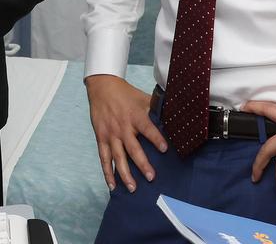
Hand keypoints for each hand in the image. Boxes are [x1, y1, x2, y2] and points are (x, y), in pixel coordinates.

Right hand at [85, 74, 167, 192]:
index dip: (155, 138)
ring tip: (133, 188)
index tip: (164, 149)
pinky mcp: (101, 138)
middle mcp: (123, 127)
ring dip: (125, 174)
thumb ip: (156, 108)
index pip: (147, 128)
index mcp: (135, 116)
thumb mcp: (142, 98)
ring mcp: (111, 135)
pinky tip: (112, 185)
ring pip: (118, 157)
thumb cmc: (126, 94)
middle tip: (151, 177)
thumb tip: (175, 116)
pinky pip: (104, 158)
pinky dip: (107, 172)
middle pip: (132, 148)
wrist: (102, 87)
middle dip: (142, 163)